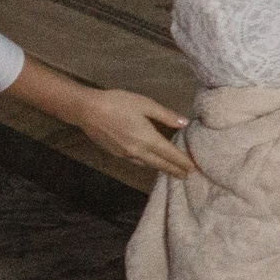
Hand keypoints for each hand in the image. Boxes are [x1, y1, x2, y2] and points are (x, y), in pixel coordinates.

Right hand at [73, 86, 195, 177]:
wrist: (87, 110)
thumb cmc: (118, 103)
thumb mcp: (145, 104)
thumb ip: (166, 115)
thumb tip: (184, 123)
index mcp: (148, 139)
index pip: (170, 154)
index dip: (182, 162)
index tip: (192, 169)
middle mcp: (138, 151)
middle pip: (160, 164)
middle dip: (174, 170)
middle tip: (186, 176)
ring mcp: (126, 155)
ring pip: (148, 165)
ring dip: (161, 169)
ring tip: (171, 171)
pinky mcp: (116, 154)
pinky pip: (137, 162)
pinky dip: (148, 164)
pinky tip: (150, 162)